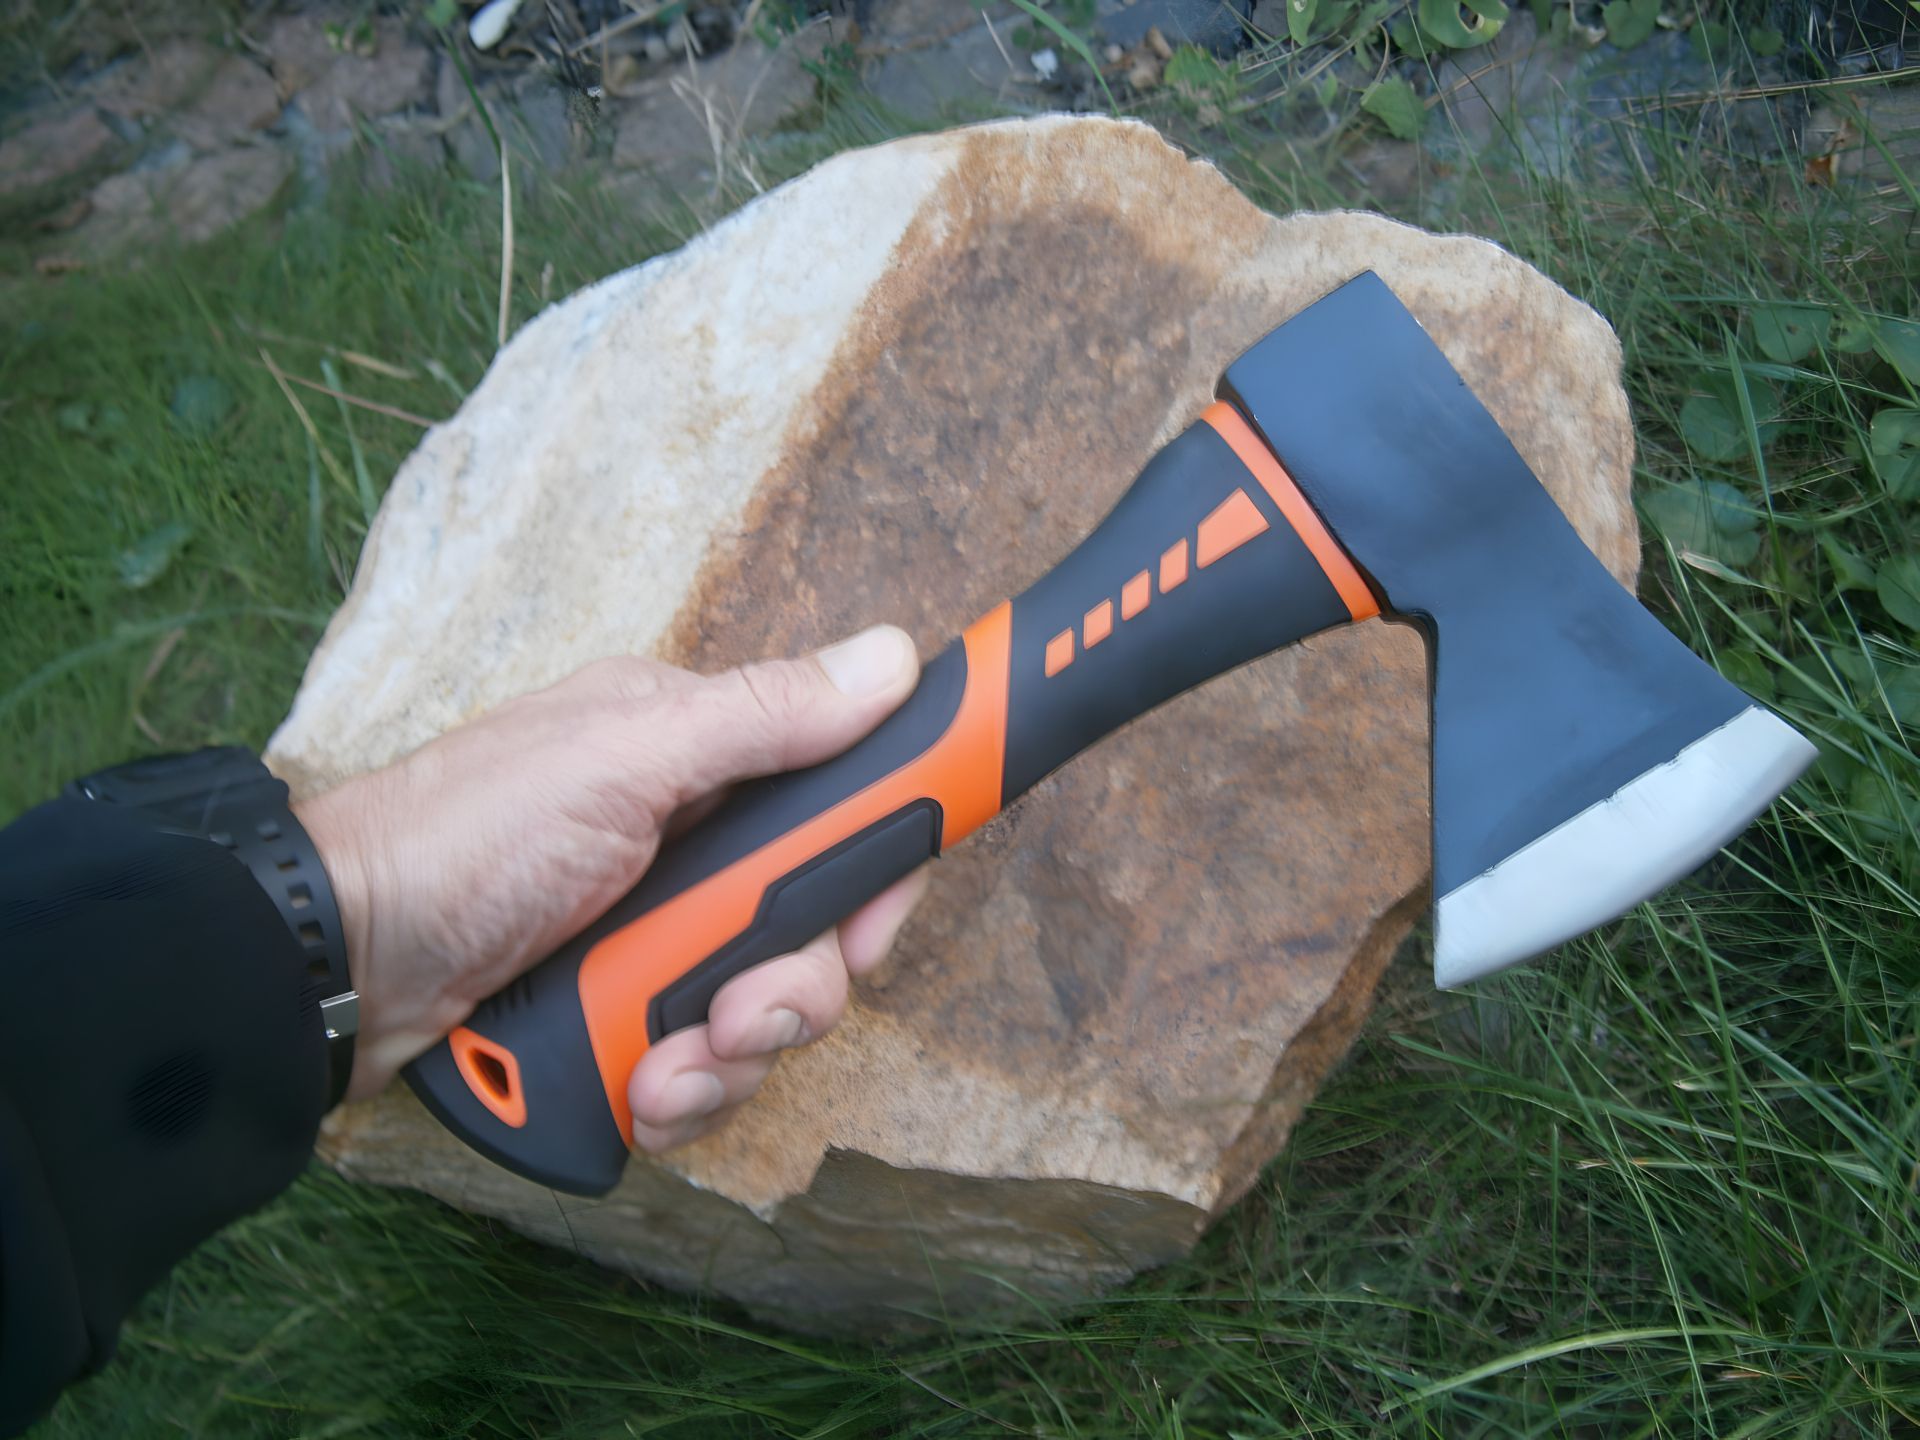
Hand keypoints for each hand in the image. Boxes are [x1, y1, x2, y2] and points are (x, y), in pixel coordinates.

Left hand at [293, 624, 927, 1151]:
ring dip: (729, 1059)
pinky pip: (704, 1074)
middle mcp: (691, 852)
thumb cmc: (468, 837)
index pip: (842, 812)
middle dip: (789, 991)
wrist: (336, 968)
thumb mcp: (619, 760)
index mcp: (700, 763)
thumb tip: (895, 658)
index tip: (863, 924)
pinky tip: (638, 1093)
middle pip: (815, 934)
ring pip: (765, 1016)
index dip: (871, 875)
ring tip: (662, 1066)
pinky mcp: (622, 1023)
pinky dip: (682, 1094)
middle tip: (737, 1012)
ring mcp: (655, 944)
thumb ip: (761, 720)